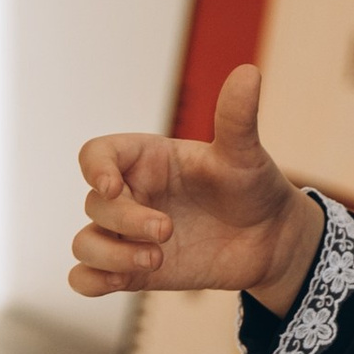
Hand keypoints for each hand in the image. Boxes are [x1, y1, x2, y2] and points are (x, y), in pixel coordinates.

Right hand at [69, 65, 324, 313]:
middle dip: (125, 220)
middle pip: (93, 204)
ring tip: (156, 260)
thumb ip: (237, 118)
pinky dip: (91, 281)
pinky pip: (85, 277)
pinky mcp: (130, 269)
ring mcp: (127, 234)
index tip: (112, 187)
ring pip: (84, 243)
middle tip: (167, 231)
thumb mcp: (245, 154)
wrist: (270, 239)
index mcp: (147, 159)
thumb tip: (248, 71)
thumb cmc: (253, 187)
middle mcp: (130, 194)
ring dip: (110, 255)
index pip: (96, 154)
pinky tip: (120, 282)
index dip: (94, 169)